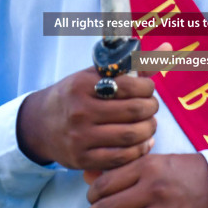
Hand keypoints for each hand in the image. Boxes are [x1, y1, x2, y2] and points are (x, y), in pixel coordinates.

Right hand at [15, 69, 156, 170]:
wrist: (40, 124)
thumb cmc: (75, 96)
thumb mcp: (95, 76)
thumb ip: (132, 65)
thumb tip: (167, 49)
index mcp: (83, 85)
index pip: (130, 85)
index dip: (147, 88)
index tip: (148, 89)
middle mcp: (80, 111)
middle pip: (135, 111)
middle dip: (151, 109)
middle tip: (151, 108)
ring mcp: (80, 137)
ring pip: (131, 136)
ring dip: (149, 130)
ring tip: (148, 124)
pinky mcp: (82, 159)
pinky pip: (121, 157)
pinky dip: (139, 150)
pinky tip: (142, 142)